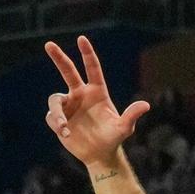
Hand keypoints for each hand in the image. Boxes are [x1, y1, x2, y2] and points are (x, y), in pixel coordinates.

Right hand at [43, 35, 150, 172]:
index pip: (91, 68)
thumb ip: (132, 115)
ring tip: (64, 128)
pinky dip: (57, 124)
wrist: (99, 154)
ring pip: (55, 100)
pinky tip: (66, 134)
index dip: (87, 53)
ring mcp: (68, 106)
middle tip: (48, 44)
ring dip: (58, 114)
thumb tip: (146, 105)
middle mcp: (80, 94)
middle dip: (58, 57)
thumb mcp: (124, 128)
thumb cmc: (113, 138)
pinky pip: (52, 116)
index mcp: (97, 91)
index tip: (81, 39)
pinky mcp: (58, 119)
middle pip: (67, 71)